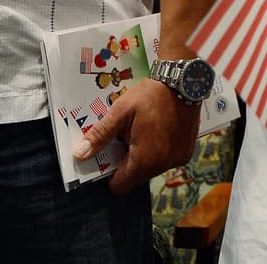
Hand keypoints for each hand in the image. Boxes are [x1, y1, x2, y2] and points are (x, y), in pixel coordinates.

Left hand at [72, 78, 199, 194]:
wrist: (184, 81)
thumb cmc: (150, 95)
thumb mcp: (120, 111)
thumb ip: (100, 135)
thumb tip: (79, 155)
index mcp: (144, 159)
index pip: (120, 186)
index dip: (111, 174)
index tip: (111, 154)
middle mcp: (163, 165)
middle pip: (136, 177)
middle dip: (128, 161)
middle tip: (128, 136)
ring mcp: (177, 160)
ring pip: (152, 169)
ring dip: (145, 156)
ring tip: (145, 131)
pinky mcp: (186, 153)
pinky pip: (166, 161)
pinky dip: (160, 151)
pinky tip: (160, 131)